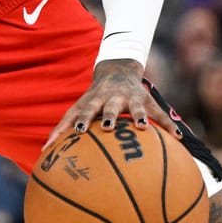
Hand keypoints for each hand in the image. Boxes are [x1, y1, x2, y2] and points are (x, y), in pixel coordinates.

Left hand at [42, 59, 179, 152]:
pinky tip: (178, 137)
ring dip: (140, 116)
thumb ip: (62, 128)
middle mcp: (113, 98)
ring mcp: (132, 99)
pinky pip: (160, 115)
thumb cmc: (93, 99)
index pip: (86, 110)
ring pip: (138, 107)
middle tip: (108, 127)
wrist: (117, 70)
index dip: (82, 119)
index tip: (78, 132)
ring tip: (142, 128)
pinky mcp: (148, 101)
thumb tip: (42, 152)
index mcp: (94, 101)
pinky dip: (169, 125)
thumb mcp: (78, 108)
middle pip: (111, 107)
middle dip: (110, 116)